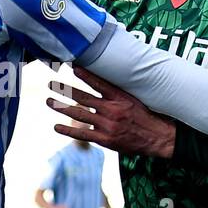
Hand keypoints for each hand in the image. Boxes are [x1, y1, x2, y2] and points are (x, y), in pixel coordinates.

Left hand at [46, 66, 175, 157]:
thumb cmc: (147, 117)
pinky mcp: (105, 139)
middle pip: (83, 97)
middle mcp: (112, 110)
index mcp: (120, 97)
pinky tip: (56, 127)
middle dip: (65, 90)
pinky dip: (68, 130)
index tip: (71, 67)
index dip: (84, 74)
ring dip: (61, 107)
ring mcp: (107, 125)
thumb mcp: (135, 98)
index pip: (98, 82)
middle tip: (51, 83)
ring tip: (48, 101)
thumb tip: (103, 80)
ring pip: (79, 114)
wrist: (159, 138)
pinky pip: (83, 134)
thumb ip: (118, 91)